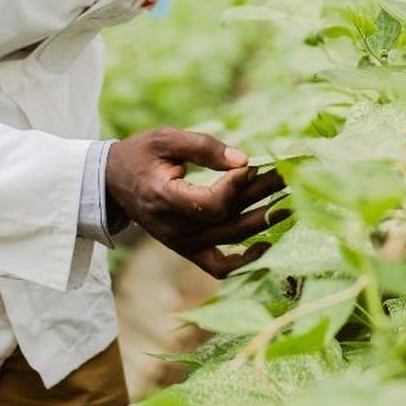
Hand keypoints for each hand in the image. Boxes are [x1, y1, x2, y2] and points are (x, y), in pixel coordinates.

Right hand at [105, 127, 286, 277]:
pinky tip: (268, 243)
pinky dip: (244, 261)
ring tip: (291, 198)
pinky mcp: (188, 250)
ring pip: (232, 238)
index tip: (247, 165)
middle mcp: (174, 229)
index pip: (210, 205)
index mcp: (164, 199)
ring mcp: (182, 244)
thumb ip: (203, 147)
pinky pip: (219, 267)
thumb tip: (244, 160)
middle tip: (290, 175)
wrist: (113, 183)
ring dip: (265, 219)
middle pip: (230, 220)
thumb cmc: (141, 155)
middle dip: (264, 196)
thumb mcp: (166, 139)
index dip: (235, 187)